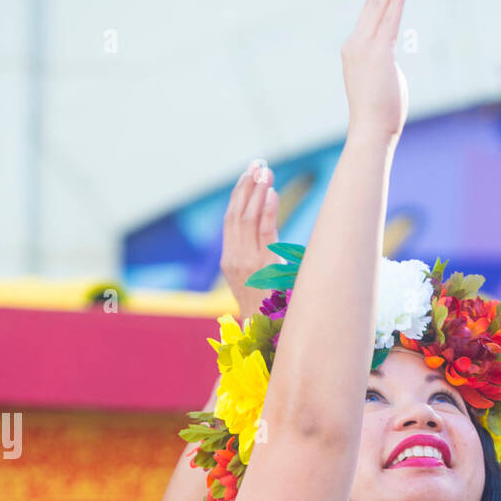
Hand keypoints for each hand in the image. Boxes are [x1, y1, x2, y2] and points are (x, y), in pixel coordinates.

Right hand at [221, 159, 279, 318]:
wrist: (268, 336)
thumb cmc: (268, 309)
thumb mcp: (259, 279)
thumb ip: (261, 253)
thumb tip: (271, 223)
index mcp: (229, 261)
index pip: (231, 219)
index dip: (238, 194)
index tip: (248, 174)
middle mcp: (234, 259)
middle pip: (235, 214)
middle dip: (246, 186)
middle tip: (257, 164)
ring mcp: (247, 264)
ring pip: (246, 219)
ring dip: (256, 192)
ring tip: (264, 171)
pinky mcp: (263, 268)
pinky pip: (263, 233)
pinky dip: (266, 210)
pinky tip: (271, 192)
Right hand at [342, 0, 407, 143]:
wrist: (370, 132)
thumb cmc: (379, 114)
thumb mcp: (382, 80)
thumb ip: (386, 62)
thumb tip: (391, 60)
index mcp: (356, 49)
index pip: (371, 12)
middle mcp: (356, 44)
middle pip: (372, 1)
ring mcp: (365, 48)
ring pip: (379, 6)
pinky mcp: (379, 55)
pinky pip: (389, 21)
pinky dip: (395, 0)